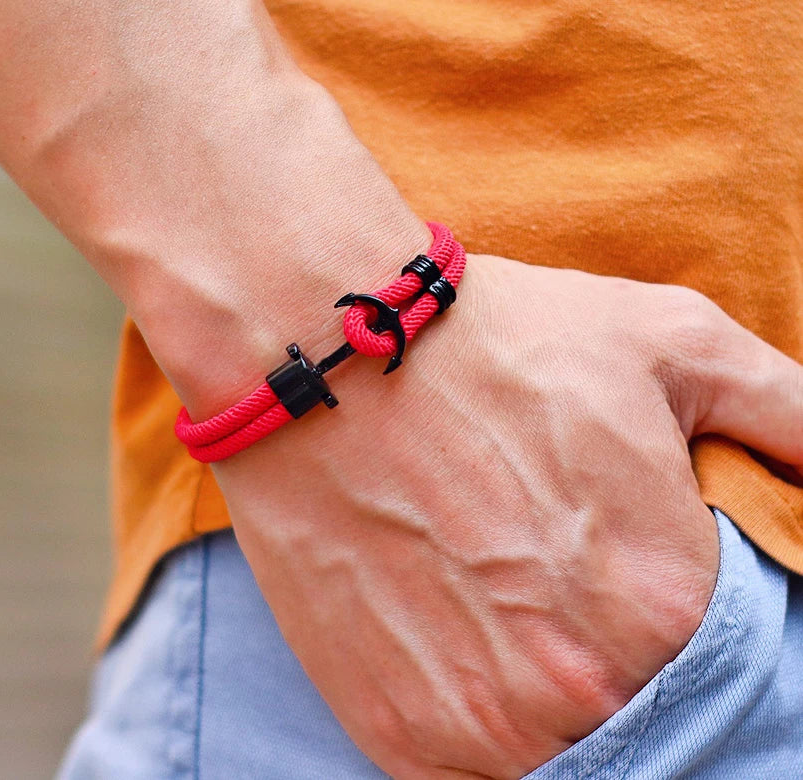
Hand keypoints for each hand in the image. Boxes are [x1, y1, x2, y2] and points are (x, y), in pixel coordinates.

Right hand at [205, 253, 802, 778]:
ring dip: (547, 690)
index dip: (685, 610)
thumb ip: (796, 415)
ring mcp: (480, 723)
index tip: (636, 570)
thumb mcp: (671, 343)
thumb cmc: (494, 341)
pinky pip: (469, 762)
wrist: (323, 356)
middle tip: (559, 571)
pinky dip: (476, 707)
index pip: (734, 668)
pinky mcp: (395, 730)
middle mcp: (580, 688)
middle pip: (644, 714)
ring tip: (506, 594)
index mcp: (666, 603)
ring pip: (558, 751)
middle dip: (618, 650)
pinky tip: (455, 619)